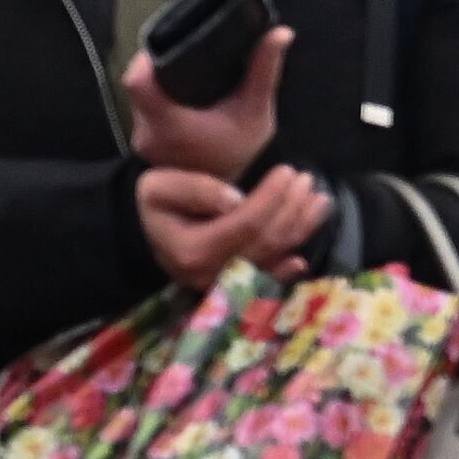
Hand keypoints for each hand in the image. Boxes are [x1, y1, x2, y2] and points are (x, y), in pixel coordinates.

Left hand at [126, 20, 288, 182]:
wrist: (228, 195)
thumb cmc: (241, 154)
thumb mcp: (256, 112)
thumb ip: (264, 72)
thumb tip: (280, 33)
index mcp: (171, 125)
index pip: (138, 81)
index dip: (147, 57)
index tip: (169, 45)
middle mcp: (148, 131)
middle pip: (137, 82)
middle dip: (155, 64)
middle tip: (179, 53)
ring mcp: (141, 136)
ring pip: (138, 94)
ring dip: (153, 79)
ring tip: (178, 67)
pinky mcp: (142, 139)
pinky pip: (141, 106)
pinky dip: (156, 95)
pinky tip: (175, 89)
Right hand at [133, 162, 328, 289]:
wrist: (139, 233)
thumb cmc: (152, 206)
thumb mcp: (159, 187)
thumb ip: (197, 190)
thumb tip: (236, 199)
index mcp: (194, 249)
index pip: (247, 223)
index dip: (272, 197)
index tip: (288, 171)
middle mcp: (213, 272)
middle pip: (267, 241)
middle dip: (293, 209)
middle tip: (308, 180)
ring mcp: (224, 284)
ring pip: (273, 257)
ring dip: (301, 230)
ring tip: (320, 201)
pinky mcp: (232, 287)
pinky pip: (266, 279)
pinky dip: (287, 269)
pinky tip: (302, 258)